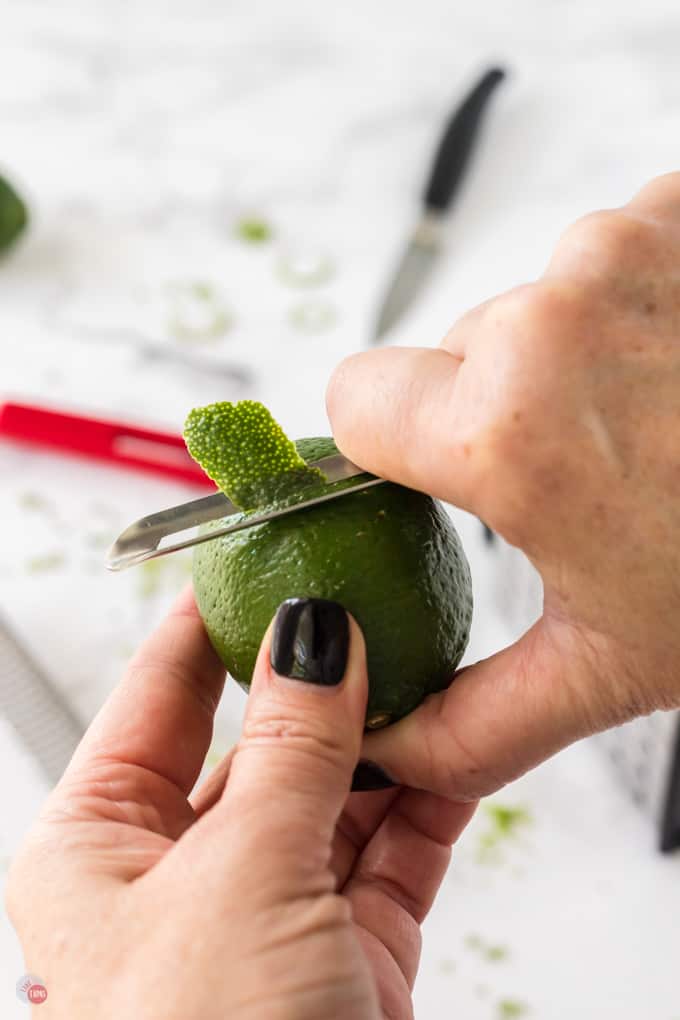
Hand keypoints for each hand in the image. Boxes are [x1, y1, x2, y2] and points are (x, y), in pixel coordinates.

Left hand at [6, 589, 473, 1019]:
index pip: (160, 699)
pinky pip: (390, 846)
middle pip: (259, 738)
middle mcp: (179, 874)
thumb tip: (310, 636)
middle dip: (317, 678)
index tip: (257, 555)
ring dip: (383, 734)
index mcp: (99, 848)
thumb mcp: (239, 878)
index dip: (209, 624)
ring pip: (334, 788)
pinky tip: (452, 743)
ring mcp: (269, 908)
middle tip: (368, 603)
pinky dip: (425, 797)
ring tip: (426, 661)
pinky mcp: (347, 949)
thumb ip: (291, 749)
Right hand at [327, 171, 679, 800]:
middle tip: (593, 472)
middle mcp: (555, 313)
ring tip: (654, 421)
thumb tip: (380, 753)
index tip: (441, 477)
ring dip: (570, 358)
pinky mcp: (676, 210)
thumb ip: (469, 727)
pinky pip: (602, 257)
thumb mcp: (608, 669)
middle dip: (499, 409)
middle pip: (451, 353)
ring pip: (531, 304)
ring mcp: (624, 246)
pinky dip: (628, 306)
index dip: (392, 446)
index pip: (356, 396)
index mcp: (509, 431)